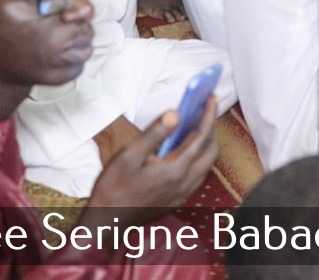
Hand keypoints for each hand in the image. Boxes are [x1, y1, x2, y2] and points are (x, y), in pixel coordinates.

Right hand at [85, 100, 219, 224]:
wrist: (106, 221)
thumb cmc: (113, 188)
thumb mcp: (128, 155)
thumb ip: (153, 134)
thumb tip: (176, 114)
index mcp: (175, 171)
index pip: (201, 137)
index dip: (209, 115)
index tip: (212, 97)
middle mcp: (184, 184)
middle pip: (211, 152)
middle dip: (212, 129)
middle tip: (206, 110)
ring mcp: (182, 195)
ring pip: (206, 166)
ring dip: (207, 145)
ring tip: (197, 126)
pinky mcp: (176, 200)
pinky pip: (197, 176)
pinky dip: (198, 159)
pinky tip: (185, 151)